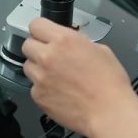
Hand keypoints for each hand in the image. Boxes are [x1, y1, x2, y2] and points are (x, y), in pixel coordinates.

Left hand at [22, 17, 135, 137]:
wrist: (108, 112)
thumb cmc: (109, 83)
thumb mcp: (100, 50)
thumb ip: (78, 42)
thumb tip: (70, 43)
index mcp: (63, 40)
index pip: (36, 24)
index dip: (41, 30)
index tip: (44, 35)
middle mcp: (47, 56)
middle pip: (27, 45)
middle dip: (37, 49)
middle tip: (51, 56)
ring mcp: (40, 77)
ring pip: (28, 66)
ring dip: (38, 68)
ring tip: (56, 76)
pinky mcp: (38, 96)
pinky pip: (33, 87)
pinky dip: (43, 88)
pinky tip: (59, 92)